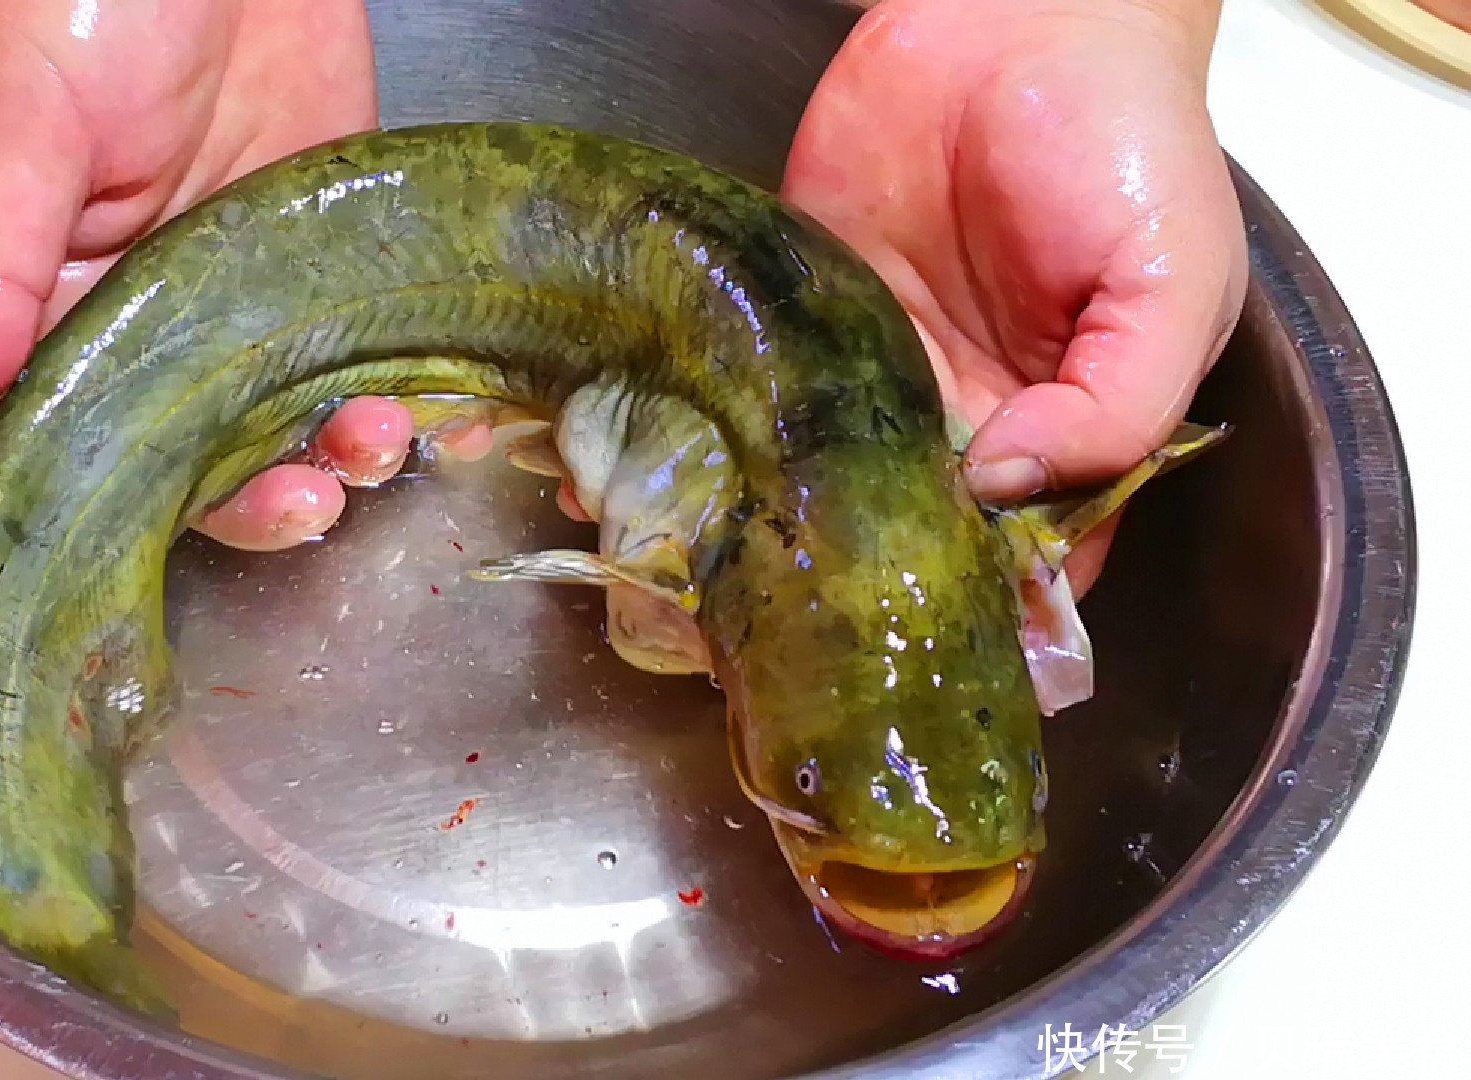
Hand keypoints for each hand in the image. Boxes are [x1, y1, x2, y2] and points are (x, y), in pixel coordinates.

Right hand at [0, 0, 416, 549]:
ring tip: (384, 434)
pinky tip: (445, 398)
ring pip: (303, 409)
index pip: (110, 447)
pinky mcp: (333, 251)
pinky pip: (375, 338)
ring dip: (348, 443)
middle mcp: (162, 321)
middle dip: (275, 491)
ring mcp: (257, 292)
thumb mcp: (21, 127)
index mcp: (64, 311)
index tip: (243, 511)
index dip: (175, 503)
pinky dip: (412, 378)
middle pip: (218, 454)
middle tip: (322, 490)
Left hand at [782, 0, 1246, 593]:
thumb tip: (1012, 486)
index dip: (1001, 604)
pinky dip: (750, 443)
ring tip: (764, 582)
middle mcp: (975, 417)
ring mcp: (888, 373)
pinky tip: (720, 488)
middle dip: (889, 581)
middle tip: (835, 627)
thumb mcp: (1173, 281)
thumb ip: (1124, 404)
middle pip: (927, 537)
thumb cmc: (1125, 141)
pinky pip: (779, 399)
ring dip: (812, 526)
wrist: (1018, 19)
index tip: (947, 638)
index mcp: (1072, 427)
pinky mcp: (816, 320)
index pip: (1038, 559)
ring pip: (844, 485)